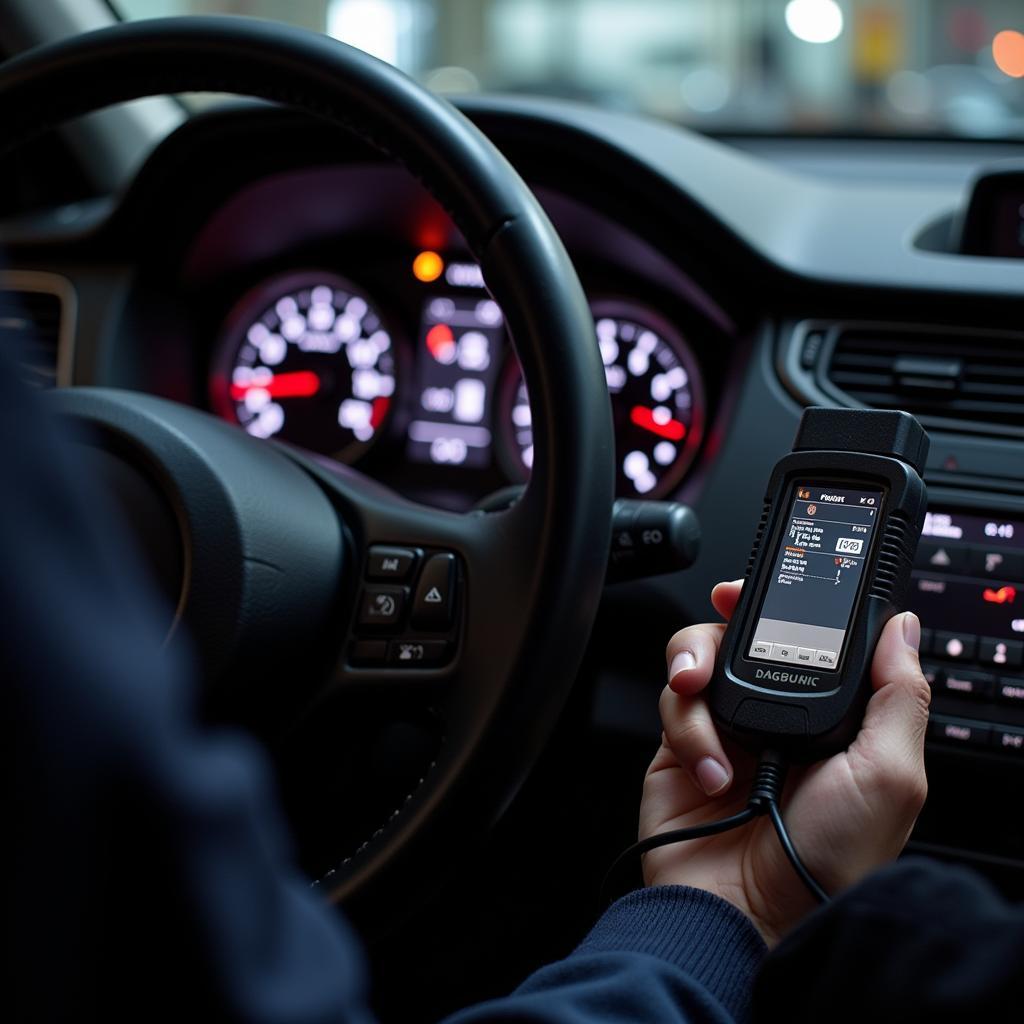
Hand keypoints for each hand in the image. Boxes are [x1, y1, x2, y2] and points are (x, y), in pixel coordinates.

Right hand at [640, 580, 929, 945]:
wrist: (747, 916)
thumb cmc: (825, 862)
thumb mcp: (890, 776)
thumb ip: (898, 694)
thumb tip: (901, 629)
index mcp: (829, 719)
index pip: (805, 641)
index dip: (786, 609)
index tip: (772, 589)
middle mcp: (774, 719)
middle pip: (741, 637)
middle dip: (728, 621)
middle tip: (722, 613)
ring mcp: (725, 733)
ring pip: (698, 658)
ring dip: (697, 668)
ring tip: (702, 695)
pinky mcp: (680, 750)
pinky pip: (672, 704)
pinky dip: (687, 728)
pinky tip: (710, 770)